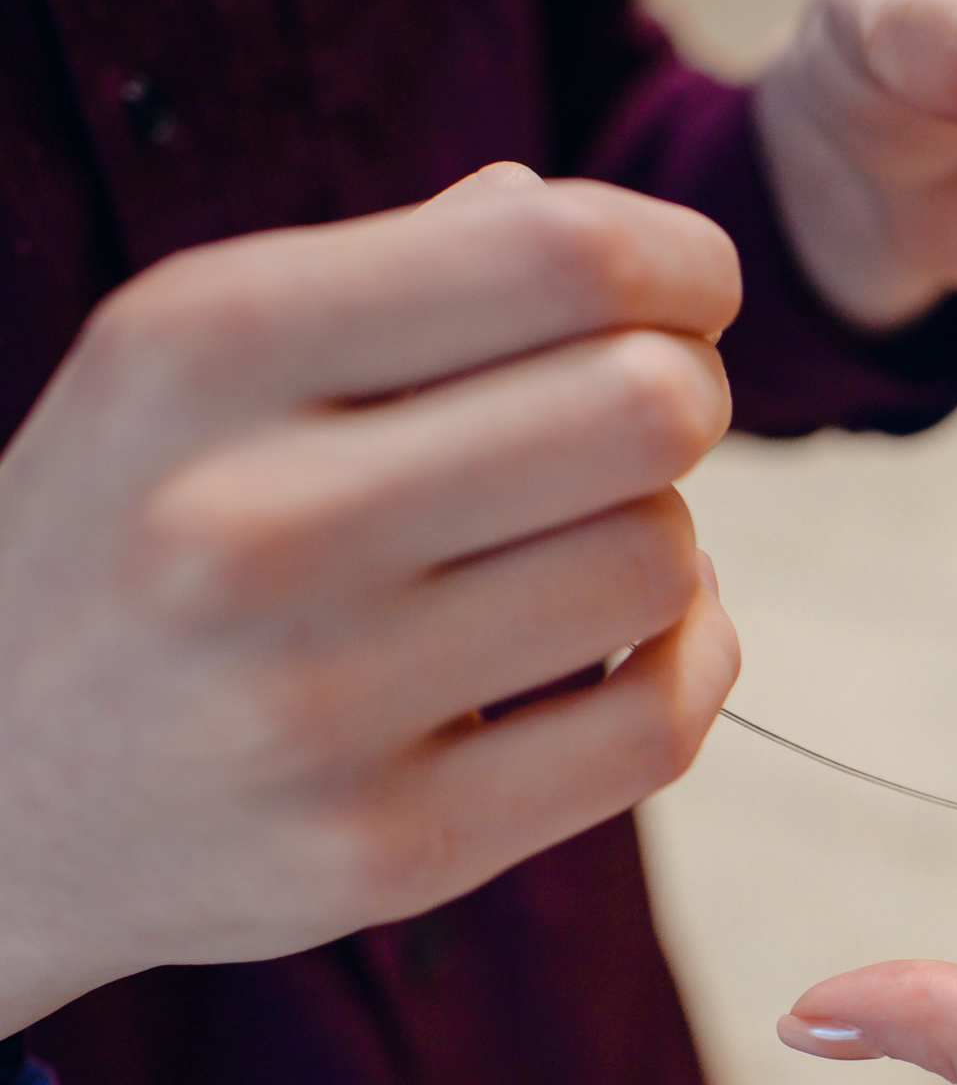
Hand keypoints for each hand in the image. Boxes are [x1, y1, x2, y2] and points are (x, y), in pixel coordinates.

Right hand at [0, 163, 742, 1034]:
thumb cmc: (134, 540)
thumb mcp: (196, 367)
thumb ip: (402, 276)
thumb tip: (597, 234)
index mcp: (205, 350)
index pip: (557, 257)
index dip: (681, 266)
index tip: (688, 295)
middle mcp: (249, 523)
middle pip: (644, 409)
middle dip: (683, 398)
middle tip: (641, 423)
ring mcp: (313, 704)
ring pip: (661, 563)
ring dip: (667, 540)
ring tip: (584, 543)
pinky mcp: (384, 850)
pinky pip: (658, 726)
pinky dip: (692, 662)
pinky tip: (633, 640)